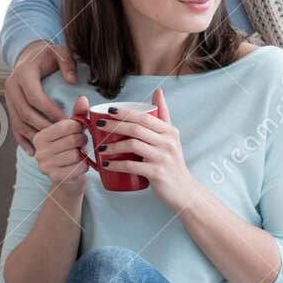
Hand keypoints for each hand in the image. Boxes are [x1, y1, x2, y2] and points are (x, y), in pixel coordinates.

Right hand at [5, 40, 77, 153]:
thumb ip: (68, 63)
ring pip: (19, 123)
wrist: (30, 55)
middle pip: (26, 113)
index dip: (51, 111)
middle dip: (45, 127)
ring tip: (53, 146)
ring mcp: (8, 98)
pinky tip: (33, 151)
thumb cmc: (48, 55)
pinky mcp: (10, 108)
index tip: (67, 121)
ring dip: (35, 136)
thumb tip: (72, 80)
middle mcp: (12, 86)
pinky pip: (14, 127)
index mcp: (24, 73)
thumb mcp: (60, 52)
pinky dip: (22, 140)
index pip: (35, 97)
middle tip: (63, 137)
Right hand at [30, 95, 91, 195]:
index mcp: (39, 136)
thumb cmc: (70, 151)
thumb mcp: (72, 132)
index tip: (78, 132)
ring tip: (80, 155)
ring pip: (76, 154)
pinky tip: (80, 166)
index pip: (66, 125)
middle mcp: (38, 150)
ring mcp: (45, 165)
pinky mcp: (55, 177)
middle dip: (83, 141)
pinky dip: (85, 166)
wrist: (69, 179)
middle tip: (81, 144)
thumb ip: (77, 114)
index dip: (79, 128)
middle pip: (73, 140)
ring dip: (84, 155)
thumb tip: (83, 98)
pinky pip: (79, 167)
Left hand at [96, 88, 198, 207]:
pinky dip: (116, 164)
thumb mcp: (171, 137)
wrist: (183, 191)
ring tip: (100, 147)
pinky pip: (131, 166)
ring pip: (132, 146)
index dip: (125, 112)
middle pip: (136, 129)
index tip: (109, 111)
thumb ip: (164, 115)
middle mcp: (168, 143)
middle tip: (98, 127)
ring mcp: (163, 158)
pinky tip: (106, 164)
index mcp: (170, 131)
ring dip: (113, 146)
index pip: (144, 117)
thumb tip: (158, 91)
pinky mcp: (157, 173)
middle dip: (114, 126)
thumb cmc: (172, 162)